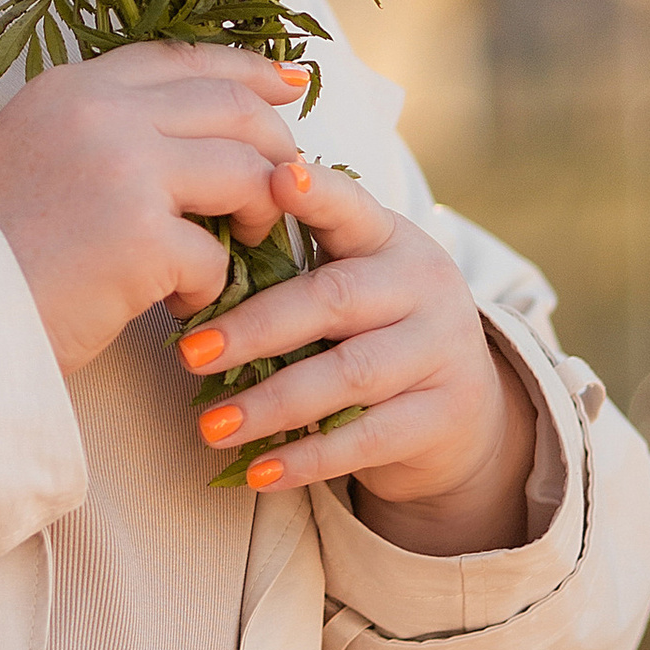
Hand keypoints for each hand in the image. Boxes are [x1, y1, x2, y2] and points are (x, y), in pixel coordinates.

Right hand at [0, 44, 311, 375]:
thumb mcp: (30, 154)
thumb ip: (98, 132)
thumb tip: (185, 141)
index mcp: (72, 88)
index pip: (180, 59)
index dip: (244, 69)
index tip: (290, 83)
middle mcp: (102, 113)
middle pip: (233, 108)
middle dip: (274, 147)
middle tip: (281, 189)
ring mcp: (126, 170)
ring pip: (247, 172)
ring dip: (258, 216)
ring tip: (238, 248)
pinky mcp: (143, 238)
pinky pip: (217, 255)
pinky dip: (211, 287)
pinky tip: (179, 309)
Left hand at [177, 158, 536, 555]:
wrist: (460, 409)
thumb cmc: (372, 330)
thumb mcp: (349, 282)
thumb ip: (291, 267)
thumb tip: (189, 263)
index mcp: (389, 237)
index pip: (350, 206)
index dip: (316, 193)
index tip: (273, 177)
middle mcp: (424, 284)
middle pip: (336, 298)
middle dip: (257, 328)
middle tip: (191, 353)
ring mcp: (442, 350)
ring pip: (349, 374)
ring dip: (272, 403)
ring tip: (210, 426)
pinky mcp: (443, 415)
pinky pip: (368, 439)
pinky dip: (307, 457)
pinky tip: (258, 472)